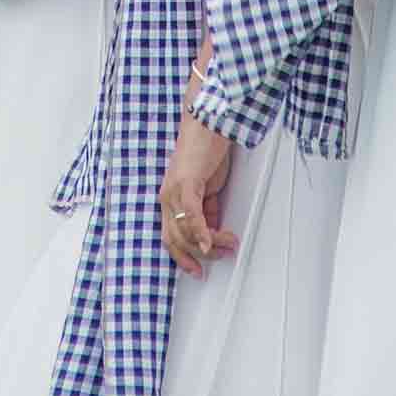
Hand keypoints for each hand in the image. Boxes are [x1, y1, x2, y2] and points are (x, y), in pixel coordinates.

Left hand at [157, 112, 239, 276]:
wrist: (207, 124)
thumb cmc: (206, 151)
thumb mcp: (207, 189)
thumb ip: (207, 211)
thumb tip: (212, 232)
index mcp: (170, 199)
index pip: (170, 237)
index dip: (183, 258)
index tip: (196, 271)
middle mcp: (167, 197)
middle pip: (177, 239)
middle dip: (202, 255)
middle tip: (223, 255)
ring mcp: (174, 191)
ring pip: (186, 232)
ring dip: (211, 244)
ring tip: (228, 244)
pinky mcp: (186, 184)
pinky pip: (192, 216)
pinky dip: (203, 234)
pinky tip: (212, 243)